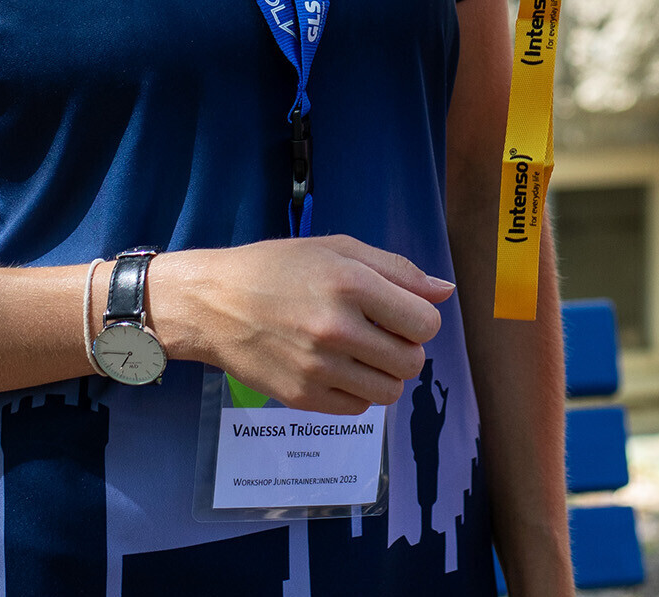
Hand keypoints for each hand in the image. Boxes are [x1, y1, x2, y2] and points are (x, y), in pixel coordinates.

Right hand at [152, 236, 452, 413]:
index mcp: (351, 284)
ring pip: (389, 392)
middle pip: (412, 363)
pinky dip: (357, 393)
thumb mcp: (338, 249)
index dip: (420, 320)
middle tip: (380, 335)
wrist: (213, 303)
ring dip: (385, 375)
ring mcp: (318, 368)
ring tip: (361, 354)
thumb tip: (445, 292)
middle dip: (405, 349)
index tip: (400, 314)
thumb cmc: (278, 268)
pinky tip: (338, 369)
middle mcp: (337, 329)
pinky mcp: (302, 398)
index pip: (425, 325)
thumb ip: (398, 270)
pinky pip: (358, 409)